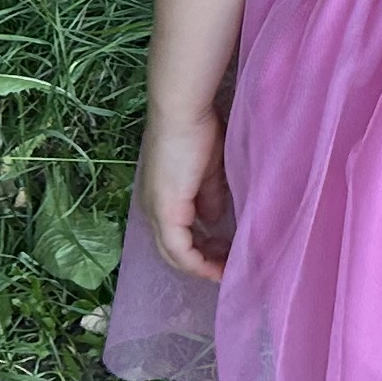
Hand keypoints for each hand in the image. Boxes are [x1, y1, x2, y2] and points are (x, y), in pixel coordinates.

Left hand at [137, 104, 231, 282]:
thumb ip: (209, 196)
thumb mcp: (208, 170)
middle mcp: (152, 209)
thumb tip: (212, 219)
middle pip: (173, 251)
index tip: (226, 252)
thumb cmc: (197, 130)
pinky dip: (199, 263)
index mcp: (160, 197)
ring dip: (202, 264)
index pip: (176, 235)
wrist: (182, 112)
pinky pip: (180, 252)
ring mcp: (156, 213)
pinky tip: (219, 267)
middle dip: (202, 260)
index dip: (200, 249)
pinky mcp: (165, 214)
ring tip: (227, 267)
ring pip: (175, 255)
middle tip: (229, 263)